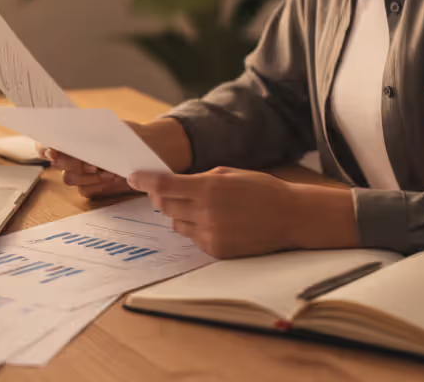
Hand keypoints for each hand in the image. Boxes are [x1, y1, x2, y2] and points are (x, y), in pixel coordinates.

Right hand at [38, 118, 192, 199]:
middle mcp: (72, 157)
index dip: (44, 148)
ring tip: (109, 170)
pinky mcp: (91, 188)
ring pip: (70, 179)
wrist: (149, 152)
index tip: (53, 152)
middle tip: (93, 164)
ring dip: (88, 175)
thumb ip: (99, 131)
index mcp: (72, 139)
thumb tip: (83, 133)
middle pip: (58, 164)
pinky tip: (112, 178)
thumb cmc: (130, 135)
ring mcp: (80, 174)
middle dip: (74, 163)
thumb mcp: (118, 128)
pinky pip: (85, 191)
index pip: (46, 143)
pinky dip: (98, 185)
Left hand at [124, 167, 300, 257]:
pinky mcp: (216, 250)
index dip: (145, 181)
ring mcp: (210, 234)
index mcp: (209, 188)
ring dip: (181, 213)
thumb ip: (198, 178)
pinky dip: (196, 228)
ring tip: (203, 207)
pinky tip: (216, 221)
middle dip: (163, 197)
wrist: (289, 216)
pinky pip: (192, 238)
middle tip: (169, 191)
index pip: (164, 185)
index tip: (133, 177)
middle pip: (165, 205)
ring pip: (176, 223)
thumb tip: (171, 183)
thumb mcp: (229, 173)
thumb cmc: (260, 189)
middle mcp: (206, 212)